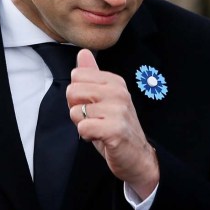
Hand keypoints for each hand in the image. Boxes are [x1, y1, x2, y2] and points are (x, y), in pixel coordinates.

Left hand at [67, 49, 158, 199]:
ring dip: (82, 124)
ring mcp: (118, 110)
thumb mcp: (102, 98)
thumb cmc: (115, 126)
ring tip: (99, 128)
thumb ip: (91, 75)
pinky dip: (86, 135)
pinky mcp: (115, 129)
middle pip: (72, 91)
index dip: (77, 94)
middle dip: (76, 108)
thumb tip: (82, 52)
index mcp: (114, 81)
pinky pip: (82, 127)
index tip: (92, 105)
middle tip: (94, 119)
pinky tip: (100, 137)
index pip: (76, 76)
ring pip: (75, 111)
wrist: (137, 156)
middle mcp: (118, 92)